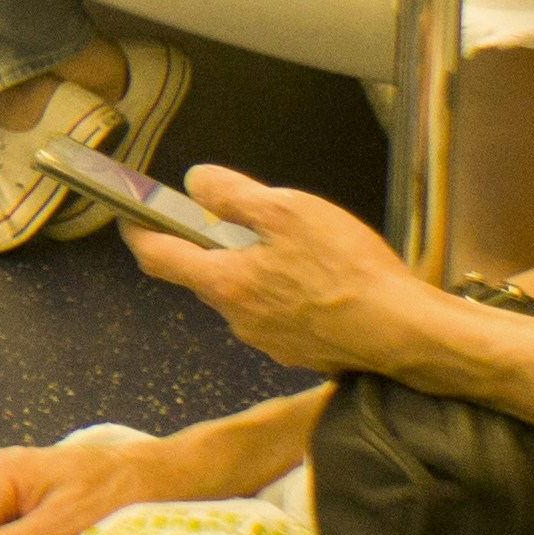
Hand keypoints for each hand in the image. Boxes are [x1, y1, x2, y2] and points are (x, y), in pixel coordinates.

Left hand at [125, 174, 435, 378]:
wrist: (404, 333)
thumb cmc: (348, 271)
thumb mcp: (288, 211)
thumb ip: (233, 195)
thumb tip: (196, 183)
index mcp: (226, 283)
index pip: (158, 257)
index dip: (138, 233)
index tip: (129, 216)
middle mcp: (237, 319)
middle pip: (205, 275)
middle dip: (212, 246)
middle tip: (239, 217)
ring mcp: (268, 340)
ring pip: (244, 294)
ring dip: (254, 269)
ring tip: (296, 246)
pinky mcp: (300, 351)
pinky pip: (277, 314)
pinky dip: (284, 292)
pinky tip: (320, 279)